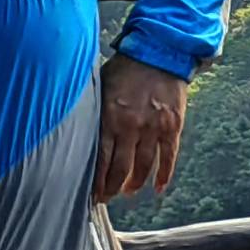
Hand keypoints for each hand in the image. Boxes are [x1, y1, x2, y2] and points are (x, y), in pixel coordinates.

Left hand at [92, 59, 187, 205]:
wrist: (159, 51)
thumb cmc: (124, 68)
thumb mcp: (99, 89)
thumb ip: (93, 114)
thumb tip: (77, 135)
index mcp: (110, 119)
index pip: (100, 161)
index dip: (96, 182)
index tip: (91, 194)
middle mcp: (131, 128)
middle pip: (120, 169)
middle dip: (112, 188)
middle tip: (107, 197)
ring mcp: (154, 128)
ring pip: (143, 167)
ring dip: (134, 184)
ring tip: (127, 191)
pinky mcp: (172, 126)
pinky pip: (168, 157)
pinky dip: (164, 175)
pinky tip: (158, 188)